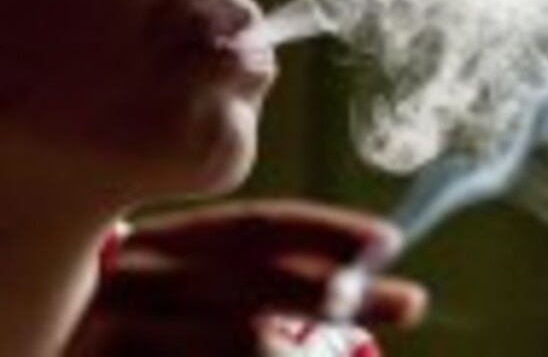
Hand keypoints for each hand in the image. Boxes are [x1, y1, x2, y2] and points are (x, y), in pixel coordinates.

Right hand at [66, 199, 426, 355]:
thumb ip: (262, 289)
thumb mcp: (198, 300)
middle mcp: (134, 280)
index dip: (329, 231)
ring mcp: (115, 336)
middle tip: (409, 300)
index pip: (257, 226)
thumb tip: (367, 292)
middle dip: (341, 291)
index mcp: (163, 244)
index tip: (390, 240)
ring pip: (245, 342)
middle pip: (258, 282)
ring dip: (306, 355)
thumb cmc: (153, 337)